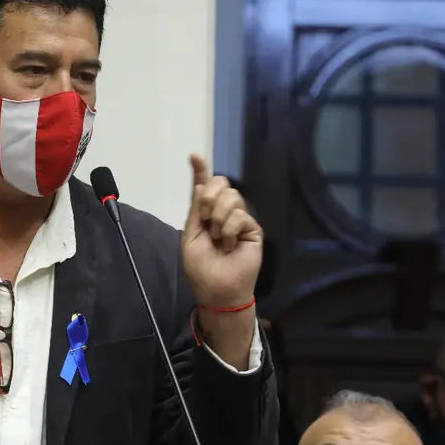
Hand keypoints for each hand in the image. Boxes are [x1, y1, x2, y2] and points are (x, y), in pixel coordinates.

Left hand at [181, 154, 262, 308]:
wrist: (217, 288)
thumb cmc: (201, 267)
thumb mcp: (191, 236)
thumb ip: (196, 210)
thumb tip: (201, 184)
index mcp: (205, 213)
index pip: (204, 187)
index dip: (200, 170)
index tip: (194, 156)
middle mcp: (223, 212)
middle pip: (221, 183)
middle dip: (209, 198)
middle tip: (205, 220)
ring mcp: (239, 219)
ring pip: (232, 197)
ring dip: (218, 218)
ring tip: (218, 239)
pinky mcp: (253, 228)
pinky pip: (240, 215)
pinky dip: (229, 230)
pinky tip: (229, 245)